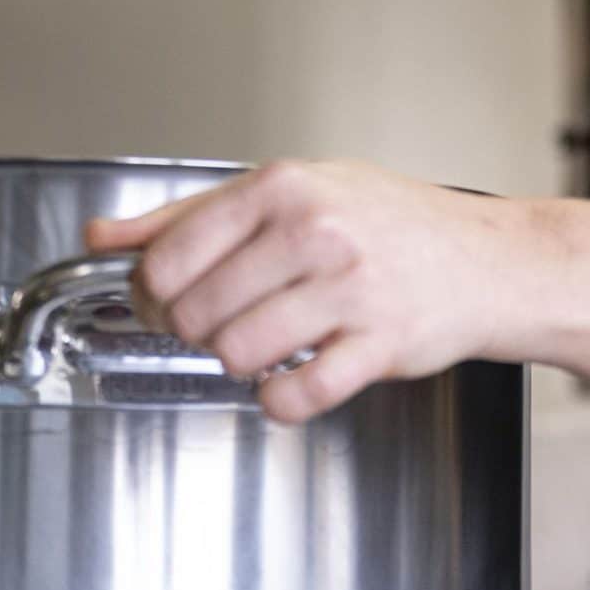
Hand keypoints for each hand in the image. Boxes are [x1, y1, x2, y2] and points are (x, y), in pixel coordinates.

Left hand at [84, 161, 534, 423]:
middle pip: (196, 311)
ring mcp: (350, 289)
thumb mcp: (292, 191)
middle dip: (196, 331)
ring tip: (265, 344)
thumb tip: (103, 235)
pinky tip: (293, 378)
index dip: (152, 293)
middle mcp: (316, 232)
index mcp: (285, 187)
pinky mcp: (380, 344)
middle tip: (223, 323)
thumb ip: (192, 215)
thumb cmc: (388, 223)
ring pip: (238, 354)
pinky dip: (280, 401)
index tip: (165, 300)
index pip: (170, 256)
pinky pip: (296, 395)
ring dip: (239, 363)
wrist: (486, 259)